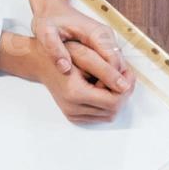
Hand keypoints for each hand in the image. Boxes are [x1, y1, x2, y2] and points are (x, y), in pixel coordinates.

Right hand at [0, 32, 130, 123]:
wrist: (40, 61)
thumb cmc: (61, 52)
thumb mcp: (84, 55)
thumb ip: (106, 70)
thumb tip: (125, 86)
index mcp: (75, 93)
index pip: (114, 101)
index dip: (126, 88)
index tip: (128, 73)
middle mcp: (73, 108)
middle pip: (114, 110)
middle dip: (123, 93)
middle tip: (125, 75)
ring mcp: (72, 114)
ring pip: (109, 115)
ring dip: (117, 99)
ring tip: (115, 80)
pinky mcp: (73, 116)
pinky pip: (100, 116)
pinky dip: (107, 104)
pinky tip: (104, 88)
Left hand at [23, 0, 133, 94]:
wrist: (53, 7)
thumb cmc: (49, 19)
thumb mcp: (45, 32)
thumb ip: (54, 49)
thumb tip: (63, 68)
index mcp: (97, 33)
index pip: (113, 61)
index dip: (109, 80)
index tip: (99, 94)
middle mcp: (107, 37)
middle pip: (120, 66)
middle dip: (114, 84)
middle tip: (103, 103)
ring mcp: (108, 41)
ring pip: (119, 66)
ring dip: (112, 82)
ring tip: (100, 99)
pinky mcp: (106, 45)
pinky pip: (113, 65)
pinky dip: (109, 77)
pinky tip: (97, 88)